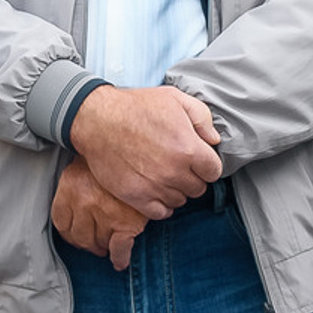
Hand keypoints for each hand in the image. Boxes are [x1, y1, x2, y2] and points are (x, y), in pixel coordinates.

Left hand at [51, 159, 150, 270]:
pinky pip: (119, 249)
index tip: (74, 235)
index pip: (61, 221)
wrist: (144, 149)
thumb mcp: (87, 164)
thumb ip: (75, 186)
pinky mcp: (127, 224)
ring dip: (102, 248)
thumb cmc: (115, 156)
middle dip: (86, 242)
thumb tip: (74, 212)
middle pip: (79, 236)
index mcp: (71, 185)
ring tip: (107, 246)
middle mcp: (84, 201)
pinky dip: (120, 258)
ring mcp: (106, 213)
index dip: (69, 232)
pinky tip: (120, 261)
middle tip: (93, 243)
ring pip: (98, 244)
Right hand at [71, 84, 220, 215]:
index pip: (214, 171)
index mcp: (189, 148)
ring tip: (164, 175)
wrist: (97, 119)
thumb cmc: (136, 107)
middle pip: (198, 188)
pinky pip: (161, 213)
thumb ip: (201, 117)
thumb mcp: (174, 99)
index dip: (207, 165)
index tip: (197, 159)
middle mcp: (175, 171)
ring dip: (176, 190)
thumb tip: (214, 140)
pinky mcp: (137, 197)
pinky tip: (157, 191)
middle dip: (192, 177)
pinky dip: (162, 205)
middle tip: (178, 165)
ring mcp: (155, 186)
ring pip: (180, 200)